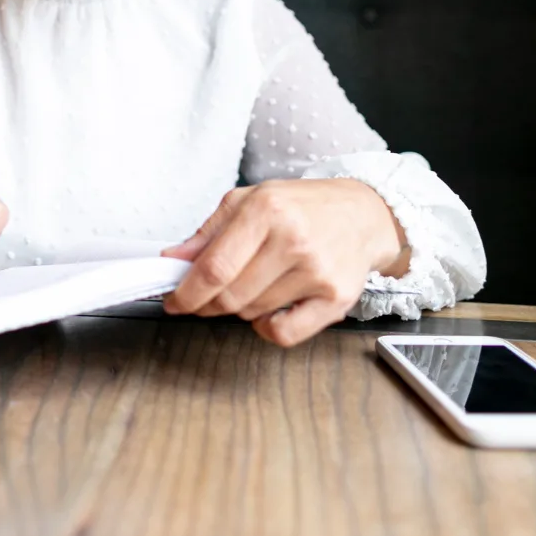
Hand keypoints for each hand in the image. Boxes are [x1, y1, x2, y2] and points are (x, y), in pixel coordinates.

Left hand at [161, 179, 406, 345]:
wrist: (361, 214)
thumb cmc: (302, 207)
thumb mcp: (249, 201)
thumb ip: (207, 233)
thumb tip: (173, 260)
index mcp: (265, 211)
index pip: (214, 268)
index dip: (187, 293)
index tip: (175, 301)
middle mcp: (293, 241)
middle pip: (230, 297)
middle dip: (208, 304)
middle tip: (204, 298)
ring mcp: (317, 272)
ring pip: (253, 314)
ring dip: (240, 308)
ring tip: (252, 284)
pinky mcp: (336, 299)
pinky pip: (284, 334)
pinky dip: (267, 328)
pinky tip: (270, 307)